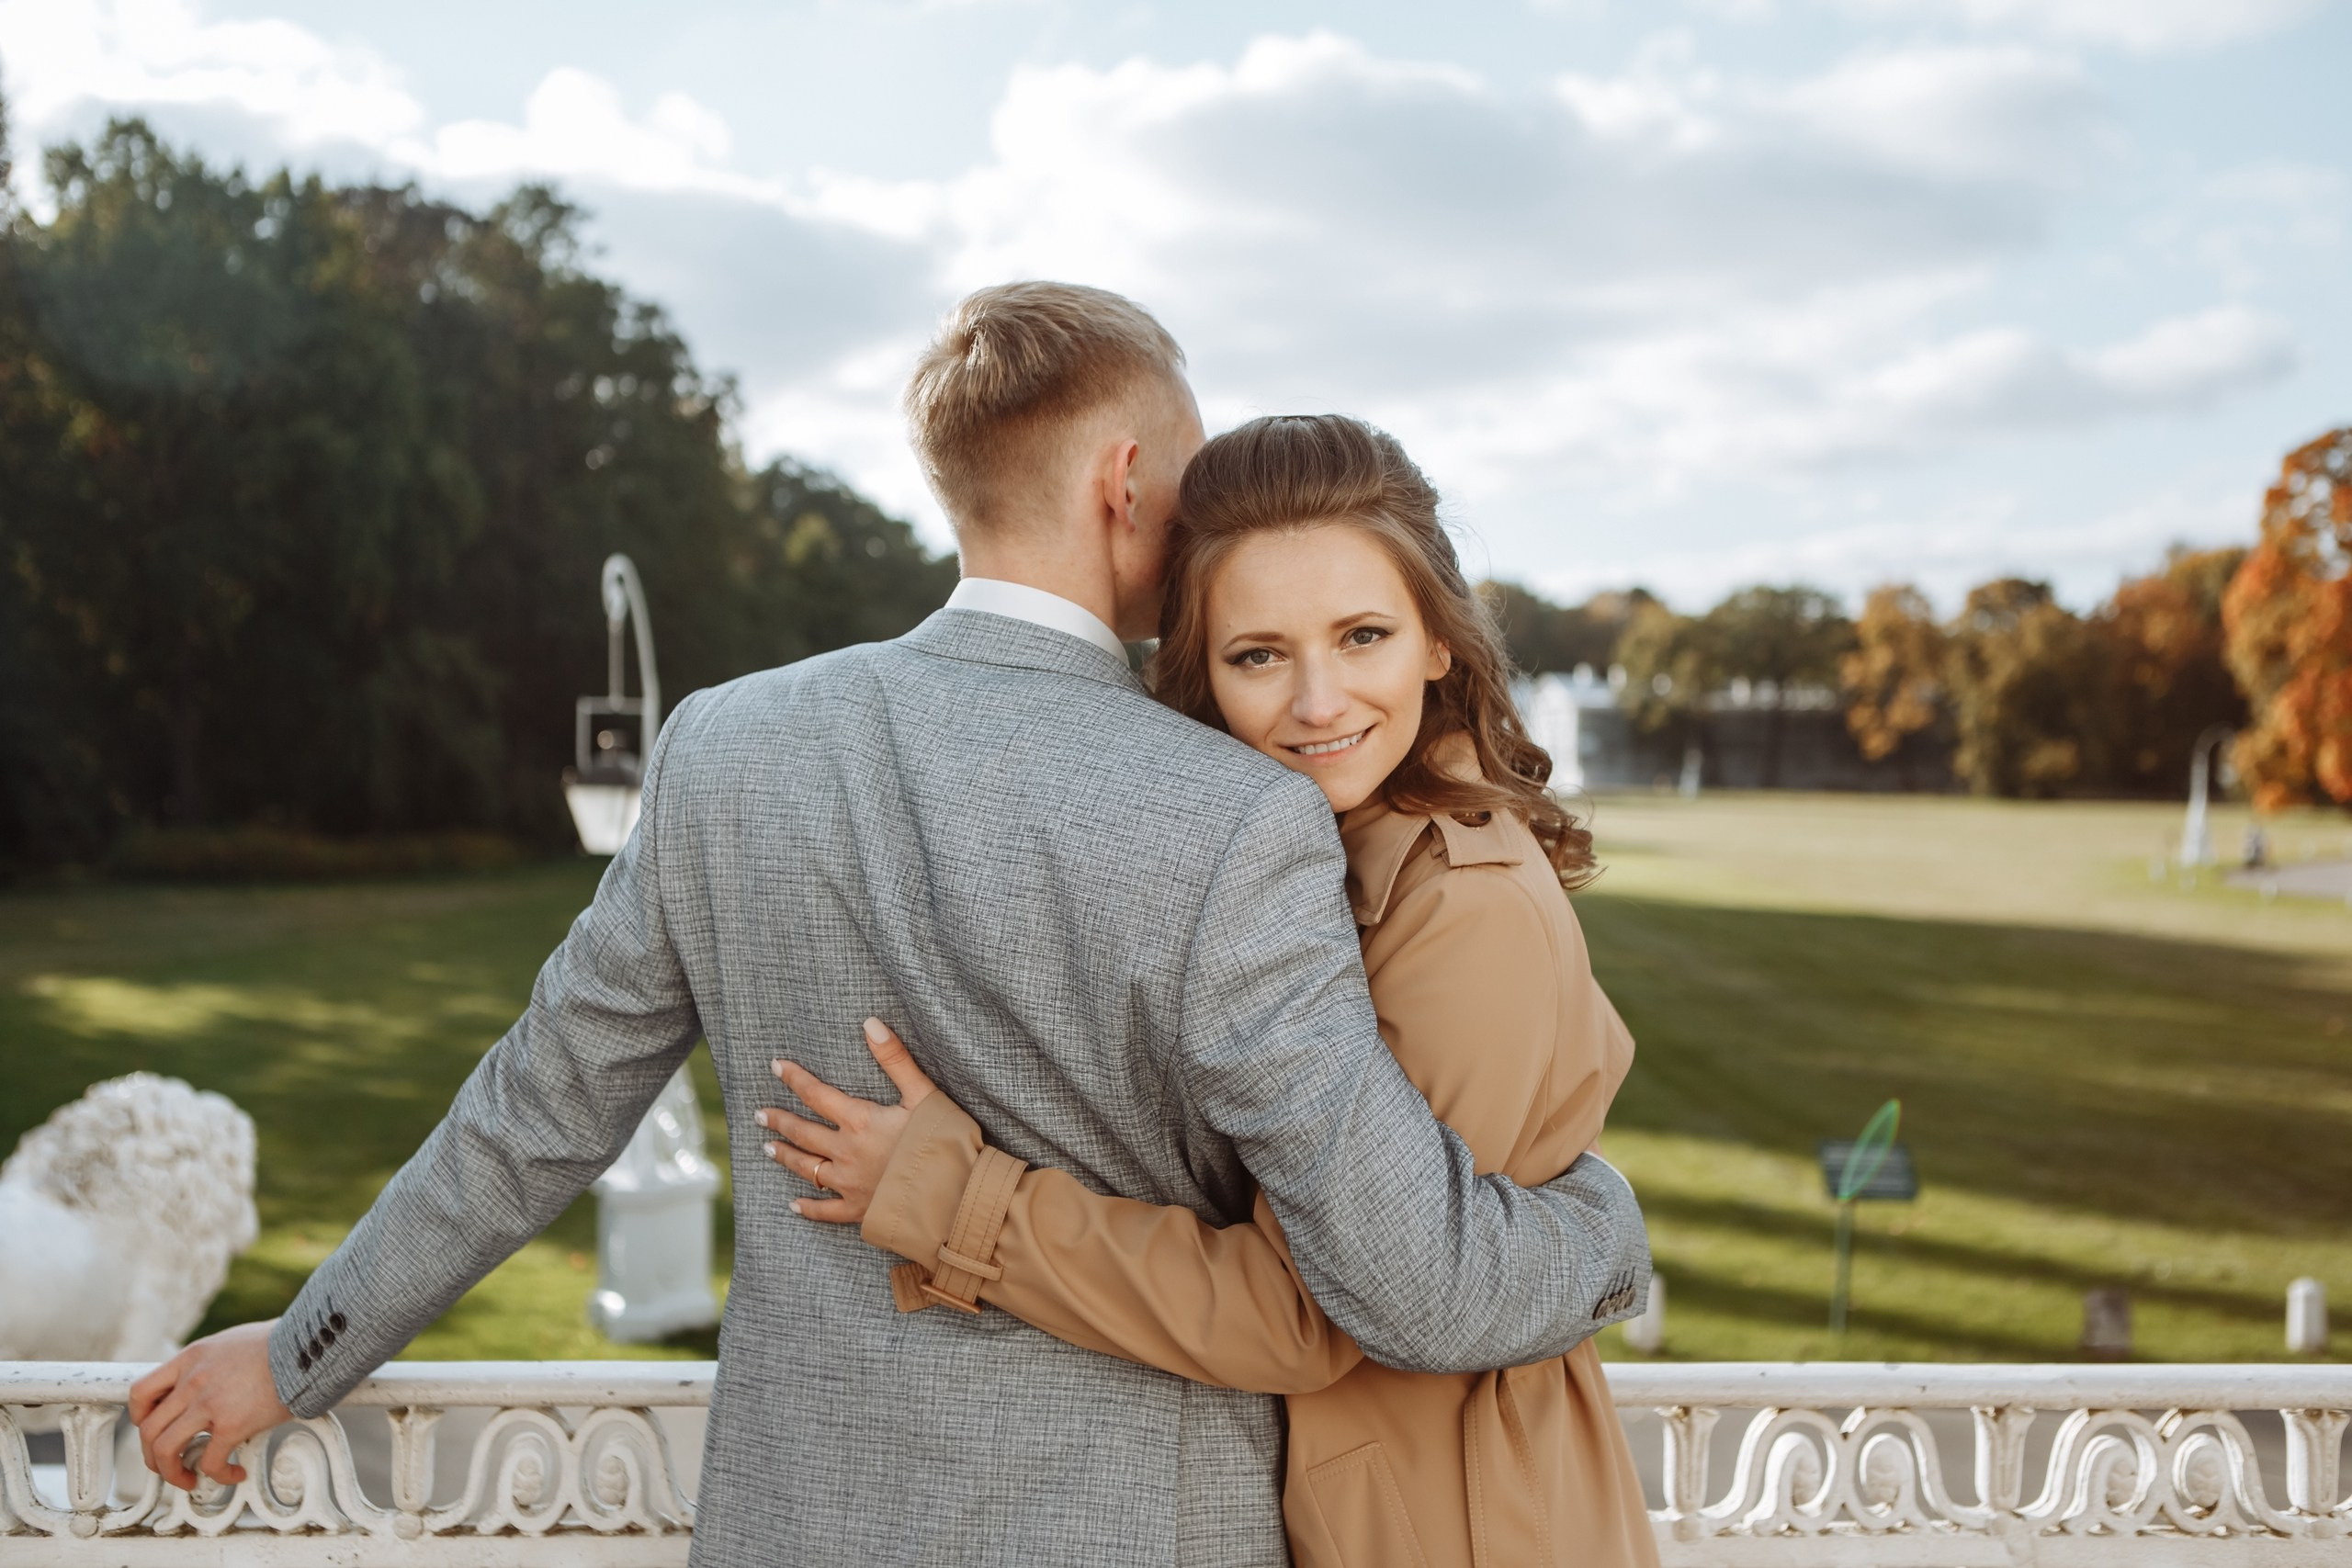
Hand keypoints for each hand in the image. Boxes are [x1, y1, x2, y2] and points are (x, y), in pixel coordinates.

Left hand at [128, 1320, 294, 1489]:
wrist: (308, 1345)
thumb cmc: (281, 1343)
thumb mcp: (231, 1344)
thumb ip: (211, 1364)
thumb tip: (211, 1386)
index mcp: (190, 1358)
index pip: (141, 1392)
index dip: (141, 1418)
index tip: (156, 1429)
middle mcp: (192, 1381)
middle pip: (148, 1429)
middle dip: (153, 1457)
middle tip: (170, 1466)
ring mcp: (209, 1403)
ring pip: (165, 1449)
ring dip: (172, 1473)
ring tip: (190, 1480)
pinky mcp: (232, 1424)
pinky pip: (210, 1462)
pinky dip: (218, 1475)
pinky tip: (235, 1473)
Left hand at [758, 1017, 936, 1224]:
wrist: (954, 1195)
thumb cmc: (943, 1141)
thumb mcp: (923, 1093)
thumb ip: (895, 1059)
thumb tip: (870, 1023)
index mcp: (859, 1121)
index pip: (817, 1095)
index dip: (795, 1079)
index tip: (776, 1067)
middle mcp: (846, 1152)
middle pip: (803, 1133)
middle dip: (779, 1120)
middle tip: (759, 1114)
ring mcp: (850, 1183)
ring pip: (807, 1168)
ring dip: (786, 1156)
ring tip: (767, 1148)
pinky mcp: (859, 1210)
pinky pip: (826, 1211)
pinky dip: (809, 1208)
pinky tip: (795, 1205)